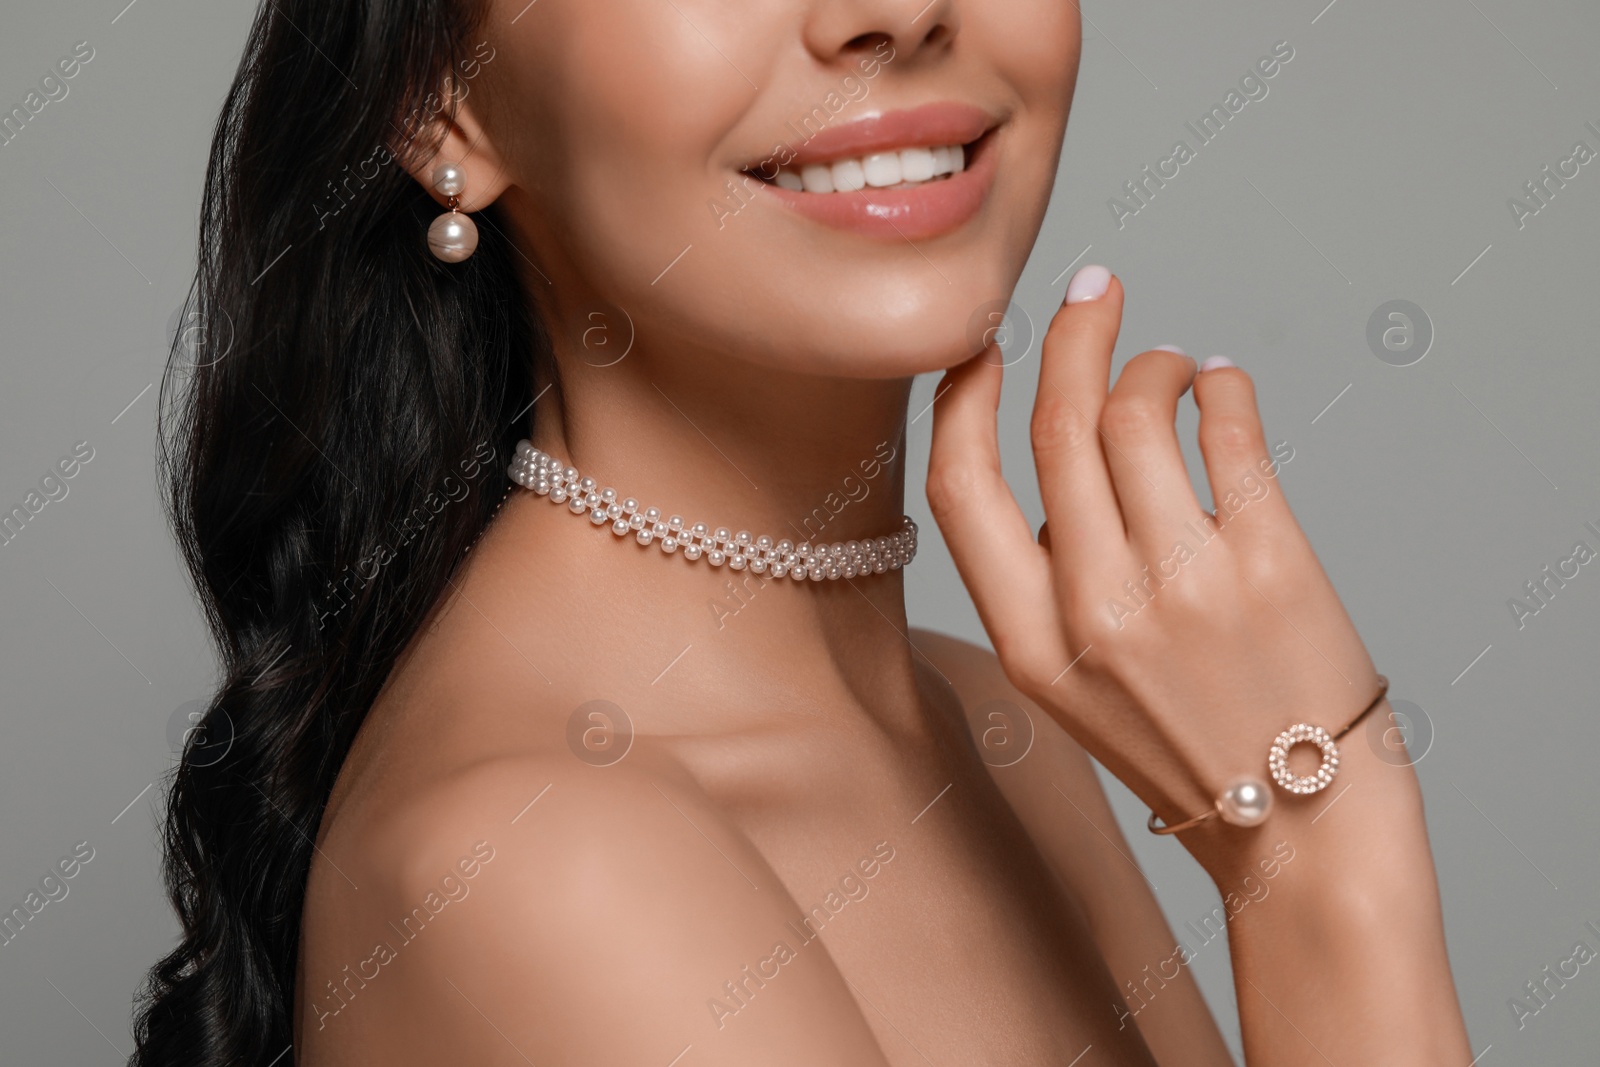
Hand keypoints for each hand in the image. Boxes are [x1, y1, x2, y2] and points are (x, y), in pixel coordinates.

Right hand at [927, 266, 1381, 866]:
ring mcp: (1185, 585)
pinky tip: (1221, 386)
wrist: (1299, 826)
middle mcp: (1097, 610)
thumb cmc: (1183, 746)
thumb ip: (1043, 585)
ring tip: (1171, 366)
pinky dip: (1222, 386)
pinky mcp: (1270, 563)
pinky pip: (1230, 431)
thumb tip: (1061, 464)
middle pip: (1058, 427)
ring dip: (1152, 363)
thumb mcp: (1071, 691)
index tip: (985, 350)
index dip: (964, 401)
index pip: (962, 489)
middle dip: (1071, 336)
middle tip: (1092, 294)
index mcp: (1030, 645)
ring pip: (1140, 413)